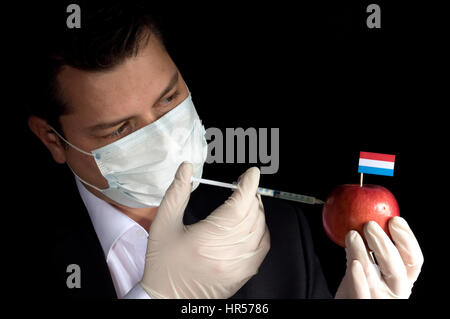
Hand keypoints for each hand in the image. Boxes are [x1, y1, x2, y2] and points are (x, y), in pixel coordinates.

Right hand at [140, 162, 269, 297]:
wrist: (167, 299)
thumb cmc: (163, 264)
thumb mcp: (163, 224)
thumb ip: (177, 193)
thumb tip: (186, 169)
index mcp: (205, 240)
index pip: (237, 206)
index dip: (248, 186)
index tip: (251, 174)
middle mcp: (226, 254)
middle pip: (252, 215)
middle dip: (251, 195)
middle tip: (243, 185)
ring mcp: (237, 266)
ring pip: (260, 229)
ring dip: (256, 211)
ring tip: (245, 202)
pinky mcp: (243, 274)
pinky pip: (262, 246)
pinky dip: (261, 230)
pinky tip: (251, 223)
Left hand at [335, 217, 423, 298]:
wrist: (348, 303)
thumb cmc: (360, 284)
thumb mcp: (371, 267)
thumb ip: (369, 249)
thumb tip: (363, 217)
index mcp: (404, 279)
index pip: (414, 259)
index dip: (407, 239)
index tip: (395, 219)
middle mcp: (396, 290)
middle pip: (396, 267)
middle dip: (384, 243)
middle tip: (369, 224)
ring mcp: (379, 298)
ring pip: (372, 274)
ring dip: (362, 251)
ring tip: (352, 234)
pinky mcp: (361, 303)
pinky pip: (360, 292)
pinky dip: (357, 277)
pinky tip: (353, 262)